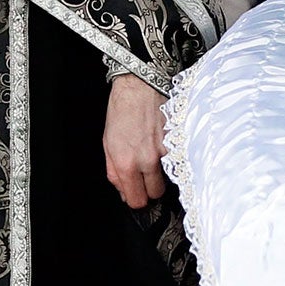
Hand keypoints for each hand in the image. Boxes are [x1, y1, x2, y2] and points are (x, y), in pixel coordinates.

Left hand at [103, 74, 168, 209]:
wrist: (140, 84)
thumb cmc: (122, 110)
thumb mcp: (107, 143)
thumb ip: (114, 172)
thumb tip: (123, 191)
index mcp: (126, 162)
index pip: (137, 200)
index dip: (136, 199)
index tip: (136, 193)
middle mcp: (147, 160)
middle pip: (156, 194)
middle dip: (149, 188)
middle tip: (144, 176)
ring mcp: (165, 151)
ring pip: (168, 179)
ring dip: (161, 174)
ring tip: (152, 157)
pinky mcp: (177, 142)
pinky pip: (175, 161)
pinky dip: (170, 159)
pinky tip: (161, 145)